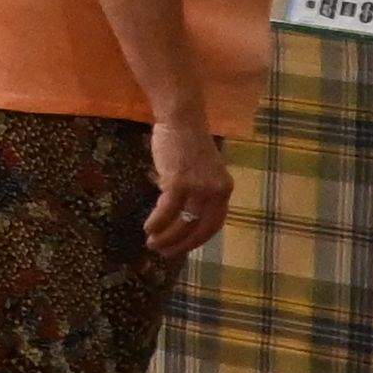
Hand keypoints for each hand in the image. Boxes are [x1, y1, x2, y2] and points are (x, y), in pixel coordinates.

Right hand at [143, 113, 229, 262]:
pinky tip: (148, 228)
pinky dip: (157, 223)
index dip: (196, 240)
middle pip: (199, 229)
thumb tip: (182, 217)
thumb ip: (198, 192)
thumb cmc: (187, 143)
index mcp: (224, 190)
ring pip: (182, 223)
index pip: (214, 225)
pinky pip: (167, 211)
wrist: (181, 120)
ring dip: (165, 237)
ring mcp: (198, 188)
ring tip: (151, 243)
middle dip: (180, 245)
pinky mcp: (179, 182)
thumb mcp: (202, 172)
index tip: (181, 249)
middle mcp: (216, 192)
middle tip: (163, 253)